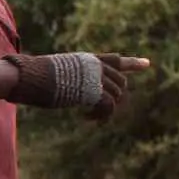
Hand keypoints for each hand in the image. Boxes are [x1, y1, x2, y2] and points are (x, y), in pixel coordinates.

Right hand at [0, 51, 151, 119]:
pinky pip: (108, 107)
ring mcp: (97, 78)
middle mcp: (96, 66)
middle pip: (120, 82)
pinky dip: (101, 116)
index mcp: (87, 60)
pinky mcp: (95, 91)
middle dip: (114, 97)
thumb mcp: (57, 72)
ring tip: (89, 116)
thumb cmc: (34, 76)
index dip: (132, 63)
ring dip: (105, 110)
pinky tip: (87, 119)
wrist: (31, 77)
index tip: (147, 64)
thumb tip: (67, 87)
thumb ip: (71, 77)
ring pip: (116, 96)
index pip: (115, 59)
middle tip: (99, 112)